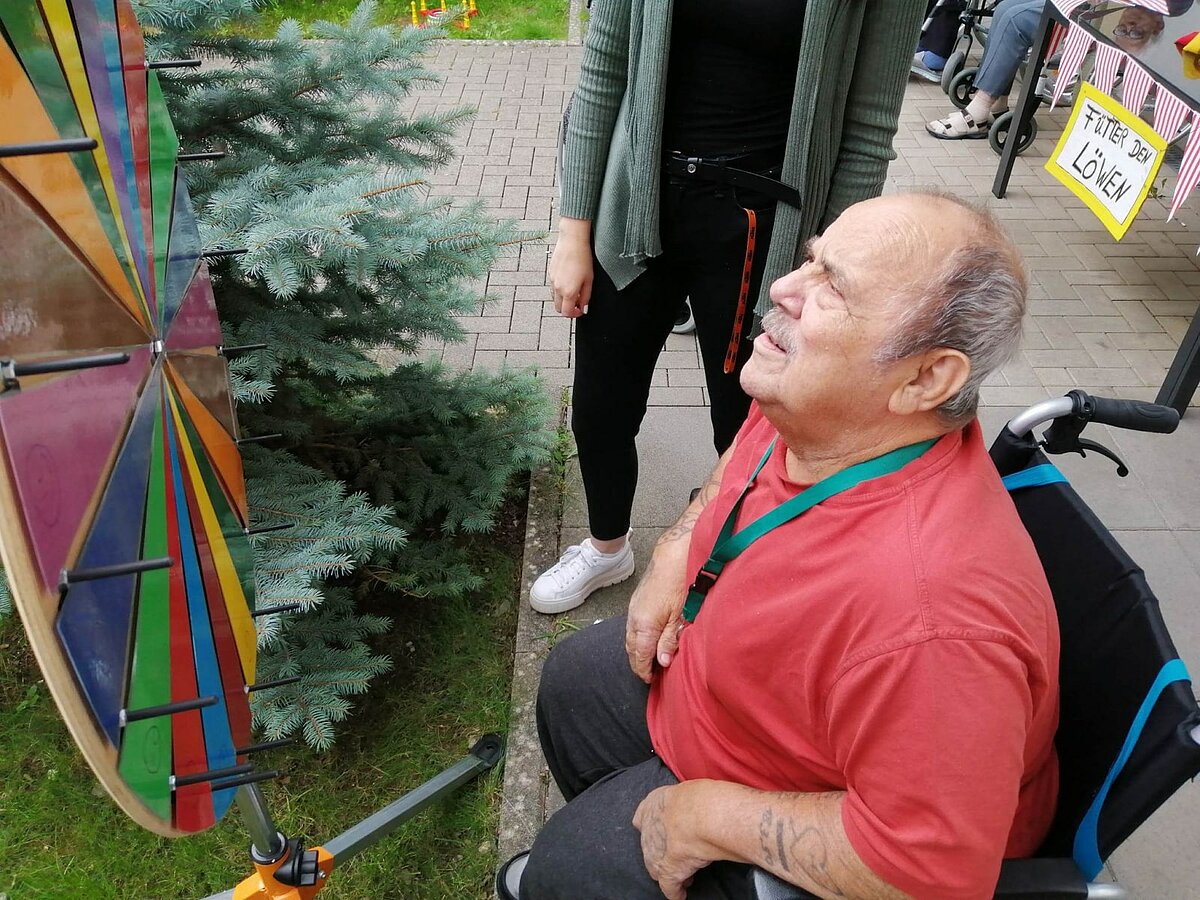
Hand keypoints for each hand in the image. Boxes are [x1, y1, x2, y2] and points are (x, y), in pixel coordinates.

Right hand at [548, 218, 592, 317]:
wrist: (572, 241)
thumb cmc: (582, 257)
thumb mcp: (589, 280)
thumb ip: (586, 297)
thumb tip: (583, 308)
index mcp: (568, 291)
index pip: (566, 313)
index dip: (575, 314)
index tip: (581, 310)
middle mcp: (557, 288)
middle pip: (558, 308)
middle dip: (568, 309)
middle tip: (577, 303)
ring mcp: (552, 281)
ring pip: (555, 299)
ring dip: (563, 300)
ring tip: (574, 291)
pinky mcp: (550, 274)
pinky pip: (553, 288)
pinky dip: (559, 291)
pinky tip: (568, 282)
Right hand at [625, 540, 688, 682]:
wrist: (672, 556)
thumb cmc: (679, 584)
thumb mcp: (680, 616)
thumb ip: (669, 641)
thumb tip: (661, 662)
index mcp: (644, 627)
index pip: (640, 656)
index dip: (645, 670)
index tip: (651, 680)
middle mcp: (634, 619)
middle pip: (631, 649)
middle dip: (638, 663)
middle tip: (649, 675)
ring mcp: (633, 609)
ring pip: (630, 637)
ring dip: (636, 650)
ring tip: (648, 660)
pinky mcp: (635, 601)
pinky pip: (631, 626)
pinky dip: (637, 637)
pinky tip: (646, 639)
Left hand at [633, 783, 712, 899]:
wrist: (702, 814)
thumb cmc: (703, 796)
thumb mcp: (689, 789)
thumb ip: (686, 799)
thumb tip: (699, 804)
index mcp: (654, 803)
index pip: (643, 817)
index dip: (654, 825)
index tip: (665, 830)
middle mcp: (649, 828)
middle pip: (649, 845)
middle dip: (662, 852)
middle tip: (678, 856)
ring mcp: (656, 852)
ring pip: (655, 867)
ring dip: (668, 872)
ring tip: (685, 877)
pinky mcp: (668, 872)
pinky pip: (669, 887)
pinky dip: (676, 892)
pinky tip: (681, 895)